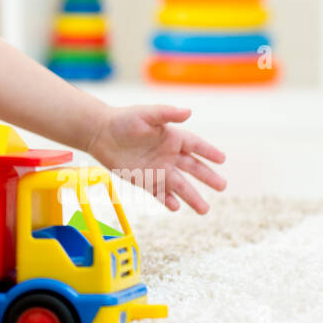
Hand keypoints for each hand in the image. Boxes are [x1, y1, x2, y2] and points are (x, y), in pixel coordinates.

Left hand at [86, 104, 225, 213]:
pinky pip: (159, 192)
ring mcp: (157, 169)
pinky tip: (176, 207)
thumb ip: (167, 113)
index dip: (208, 151)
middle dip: (207, 177)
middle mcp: (168, 154)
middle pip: (193, 168)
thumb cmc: (124, 119)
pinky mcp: (144, 180)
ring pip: (179, 185)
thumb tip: (188, 112)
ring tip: (205, 210)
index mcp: (171, 137)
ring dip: (192, 196)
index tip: (222, 159)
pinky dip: (167, 200)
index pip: (195, 145)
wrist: (100, 133)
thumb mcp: (146, 114)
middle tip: (222, 186)